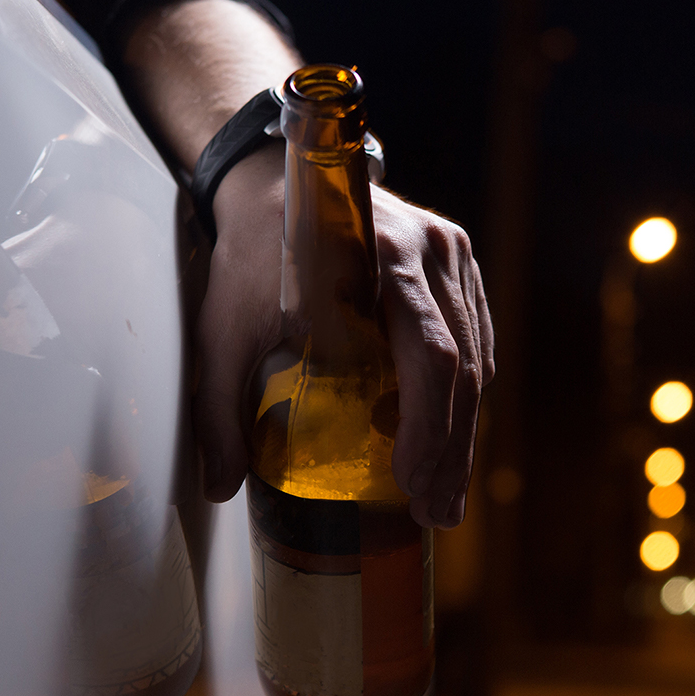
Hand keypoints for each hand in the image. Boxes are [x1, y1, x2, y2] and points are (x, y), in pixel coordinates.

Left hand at [194, 149, 493, 528]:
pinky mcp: (457, 263)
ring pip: (476, 359)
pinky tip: (451, 439)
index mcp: (381, 260)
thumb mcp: (223, 332)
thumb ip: (218, 410)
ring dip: (463, 433)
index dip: (428, 429)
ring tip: (445, 494)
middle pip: (462, 368)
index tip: (410, 485)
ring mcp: (451, 254)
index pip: (428, 358)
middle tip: (435, 513)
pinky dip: (466, 395)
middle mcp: (430, 252)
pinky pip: (476, 339)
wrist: (275, 183)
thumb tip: (219, 490)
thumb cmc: (250, 258)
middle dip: (450, 450)